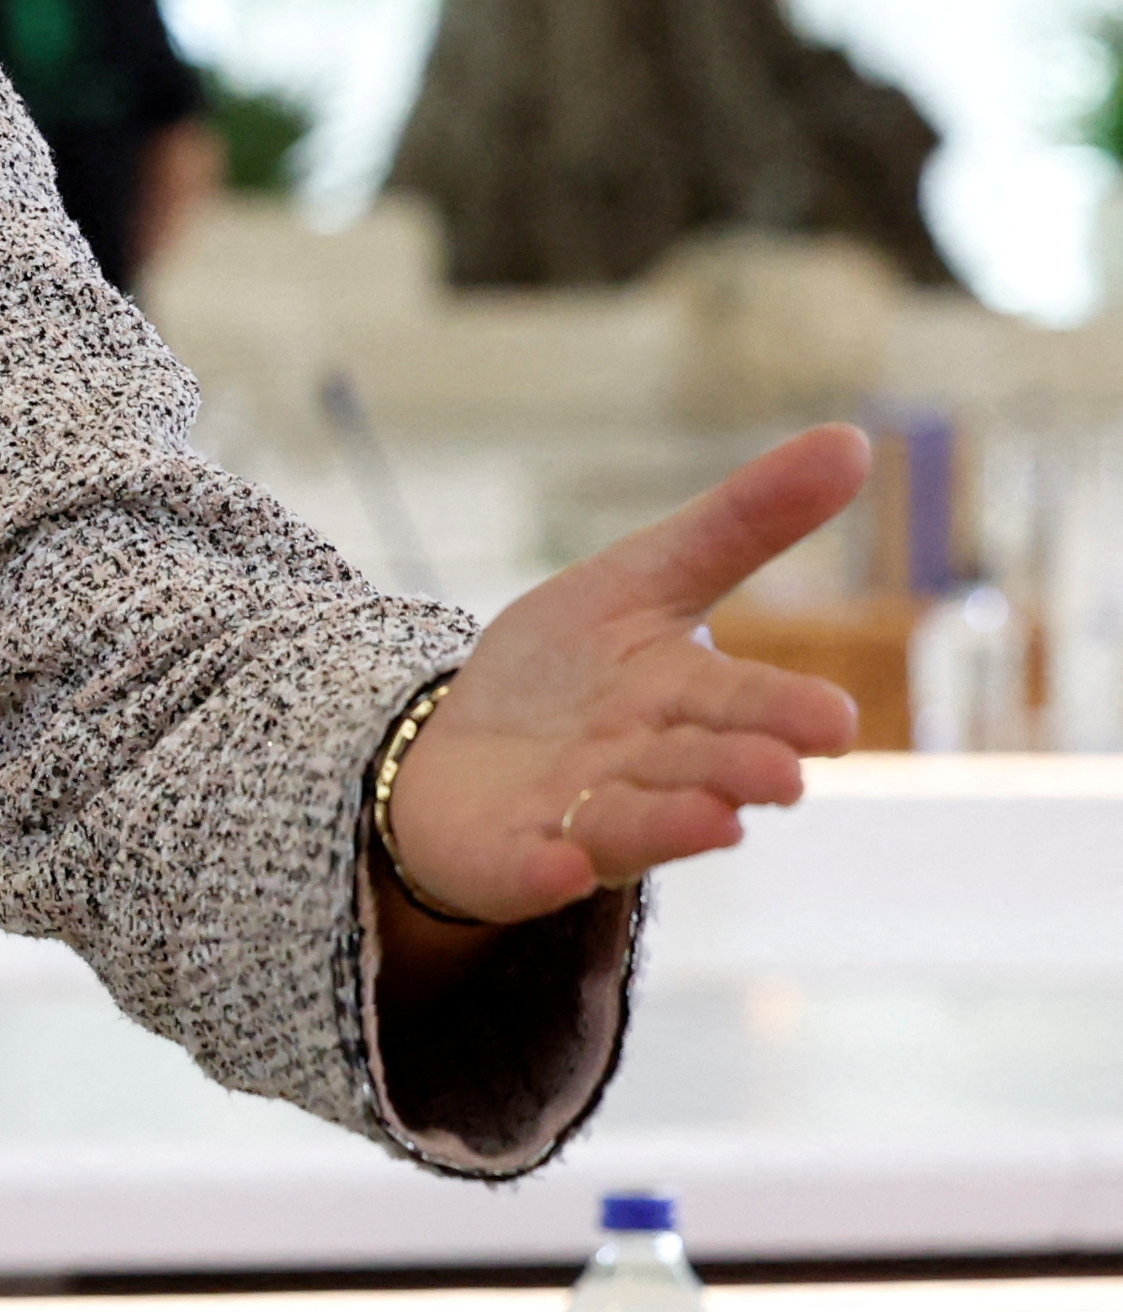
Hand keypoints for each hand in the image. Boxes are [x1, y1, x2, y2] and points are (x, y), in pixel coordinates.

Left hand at [383, 424, 870, 925]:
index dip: (784, 711)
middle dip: (737, 768)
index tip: (835, 723)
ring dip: (669, 823)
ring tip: (715, 820)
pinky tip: (558, 868)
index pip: (744, 702)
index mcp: (686, 698)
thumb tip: (853, 438)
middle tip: (781, 775)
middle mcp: (646, 768)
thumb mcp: (642, 579)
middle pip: (698, 765)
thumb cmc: (570, 670)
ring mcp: (580, 818)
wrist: (459, 754)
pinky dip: (544, 873)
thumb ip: (740, 524)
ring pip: (631, 823)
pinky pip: (528, 869)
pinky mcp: (509, 858)